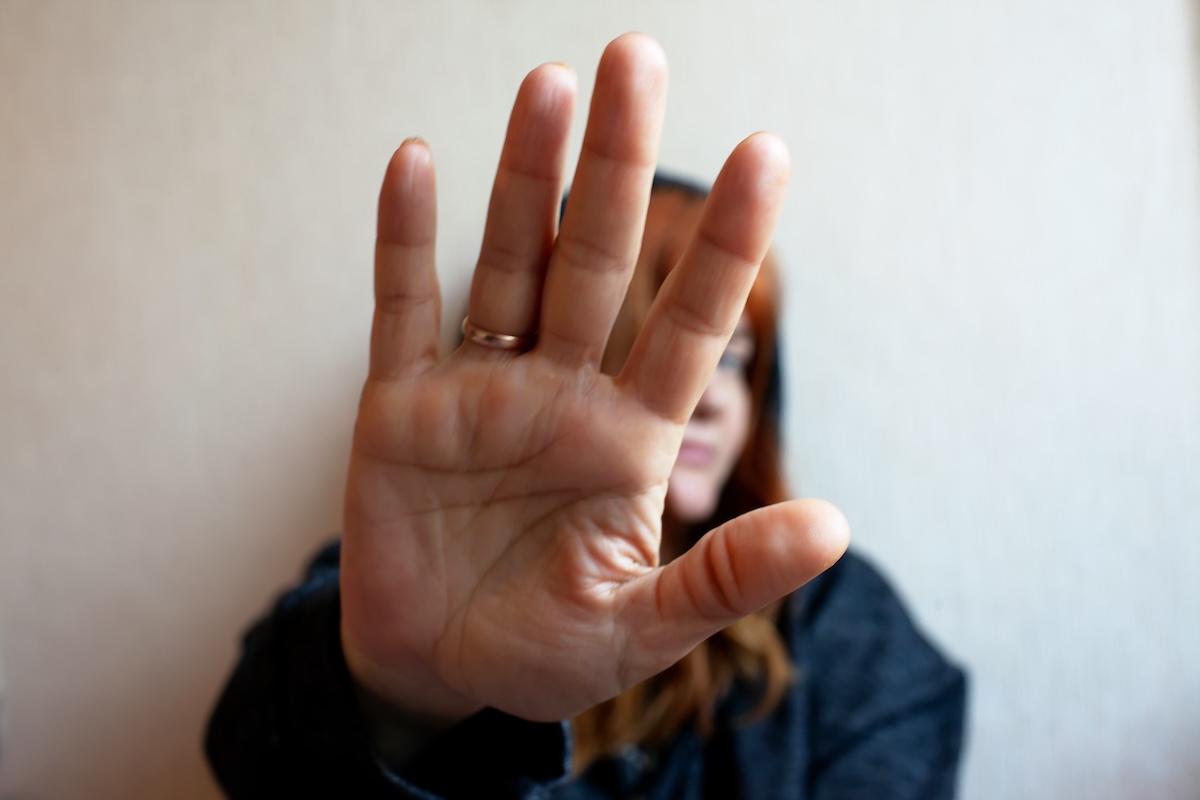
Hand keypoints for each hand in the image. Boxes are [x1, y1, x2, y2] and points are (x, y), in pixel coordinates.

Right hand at [340, 33, 848, 723]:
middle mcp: (561, 391)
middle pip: (594, 261)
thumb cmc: (544, 653)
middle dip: (615, 168)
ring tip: (549, 87)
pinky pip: (401, 309)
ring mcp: (479, 389)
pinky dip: (403, 242)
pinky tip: (415, 163)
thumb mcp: (642, 630)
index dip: (726, 245)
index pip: (691, 323)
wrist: (438, 673)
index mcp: (629, 438)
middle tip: (636, 59)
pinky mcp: (399, 405)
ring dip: (522, 179)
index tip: (767, 153)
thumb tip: (837, 529)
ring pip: (507, 263)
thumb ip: (726, 578)